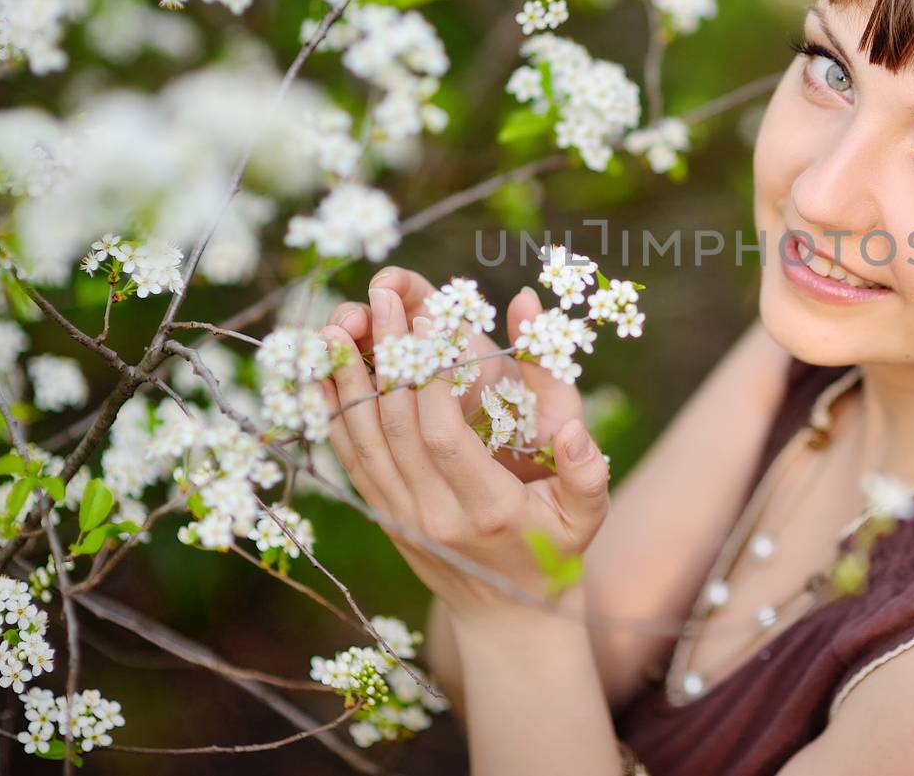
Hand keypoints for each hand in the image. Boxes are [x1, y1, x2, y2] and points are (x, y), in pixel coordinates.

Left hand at [317, 278, 608, 622]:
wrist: (507, 615)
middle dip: (389, 356)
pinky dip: (333, 408)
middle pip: (395, 426)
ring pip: (362, 437)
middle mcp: (433, 517)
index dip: (432, 377)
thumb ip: (587, 470)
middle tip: (386, 297)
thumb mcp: (587, 515)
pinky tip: (326, 366)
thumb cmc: (555, 552)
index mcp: (486, 511)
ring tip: (346, 316)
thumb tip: (573, 428)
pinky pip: (348, 456)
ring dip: (350, 374)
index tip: (434, 320)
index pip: (443, 437)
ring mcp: (400, 517)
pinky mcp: (380, 513)